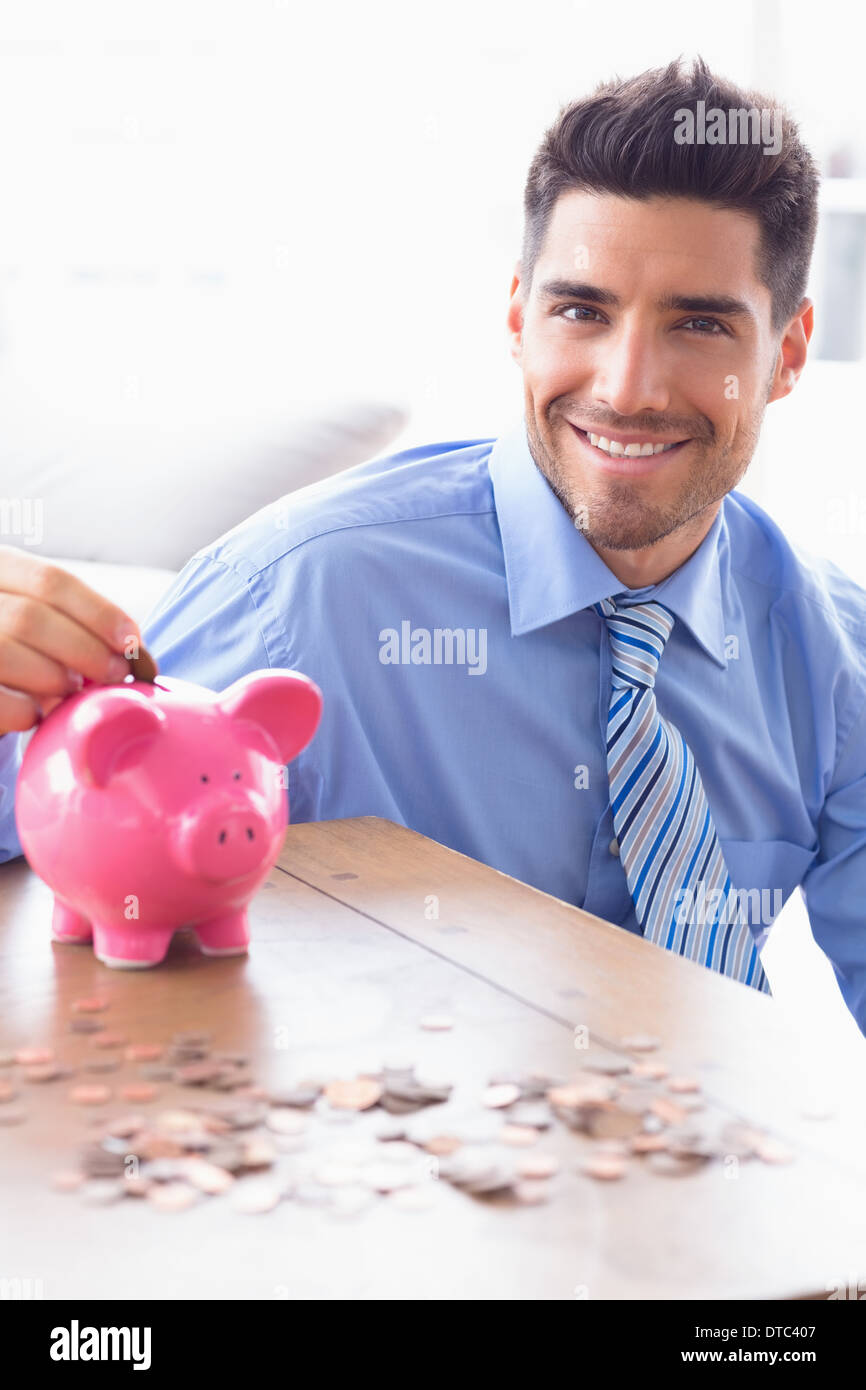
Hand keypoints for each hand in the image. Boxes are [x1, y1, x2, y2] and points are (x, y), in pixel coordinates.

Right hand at [0, 545, 145, 733]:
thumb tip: (130, 650)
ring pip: (6, 652)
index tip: (132, 642)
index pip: (49, 580)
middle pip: (31, 618)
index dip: (98, 612)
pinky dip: (25, 710)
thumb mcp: (39, 618)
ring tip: (71, 692)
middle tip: (114, 675)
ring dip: (53, 679)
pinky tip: (37, 713)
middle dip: (84, 651)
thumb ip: (72, 621)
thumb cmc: (20, 649)